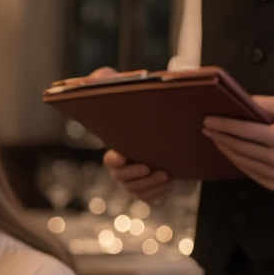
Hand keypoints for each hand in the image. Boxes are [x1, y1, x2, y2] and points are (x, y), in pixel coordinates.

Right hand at [83, 71, 174, 201]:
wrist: (177, 133)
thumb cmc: (151, 113)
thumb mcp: (135, 94)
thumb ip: (112, 82)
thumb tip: (96, 75)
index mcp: (120, 150)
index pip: (110, 159)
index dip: (114, 160)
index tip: (121, 155)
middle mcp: (126, 169)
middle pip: (122, 178)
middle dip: (135, 175)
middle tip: (150, 167)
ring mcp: (138, 181)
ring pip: (137, 191)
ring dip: (149, 185)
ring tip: (166, 174)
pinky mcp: (153, 190)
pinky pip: (151, 199)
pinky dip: (159, 194)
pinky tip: (169, 186)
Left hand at [201, 94, 273, 188]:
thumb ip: (261, 104)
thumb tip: (235, 102)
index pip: (243, 130)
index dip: (223, 125)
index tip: (208, 121)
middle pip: (238, 147)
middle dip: (220, 137)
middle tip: (207, 129)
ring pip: (240, 161)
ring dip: (226, 150)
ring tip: (216, 139)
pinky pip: (249, 172)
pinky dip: (237, 161)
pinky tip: (230, 151)